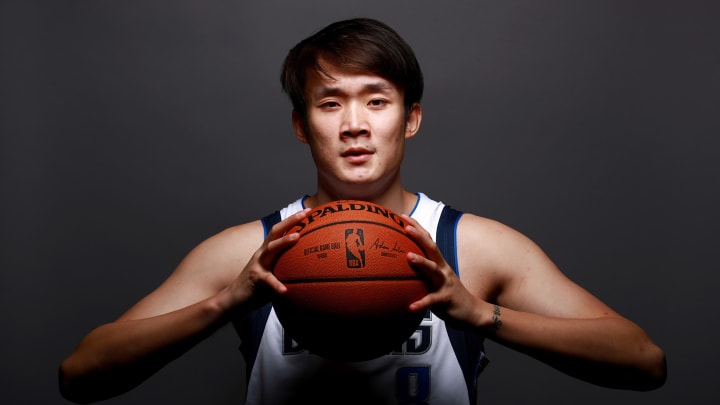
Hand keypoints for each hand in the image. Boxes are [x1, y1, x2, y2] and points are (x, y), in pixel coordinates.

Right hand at [221, 208, 310, 313]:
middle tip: (305, 214)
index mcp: (267, 250)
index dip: (293, 219)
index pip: (280, 230)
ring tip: (297, 237)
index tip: (308, 211)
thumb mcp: (272, 270)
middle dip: (290, 221)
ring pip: (270, 249)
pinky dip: (276, 285)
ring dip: (283, 242)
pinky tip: (285, 290)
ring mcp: (258, 265)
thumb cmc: (257, 285)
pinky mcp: (255, 279)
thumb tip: (307, 263)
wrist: (234, 298)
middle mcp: (262, 253)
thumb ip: (284, 264)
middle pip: (276, 232)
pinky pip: (268, 281)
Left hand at [401, 214, 486, 330]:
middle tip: (406, 227)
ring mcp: (445, 284)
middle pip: (432, 249)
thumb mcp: (436, 279)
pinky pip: (432, 301)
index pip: (428, 241)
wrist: (473, 312)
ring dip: (421, 262)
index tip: (403, 217)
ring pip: (433, 270)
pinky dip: (422, 303)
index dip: (417, 228)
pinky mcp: (446, 299)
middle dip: (419, 236)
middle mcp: (443, 270)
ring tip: (408, 256)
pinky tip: (411, 306)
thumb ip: (424, 271)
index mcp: (439, 263)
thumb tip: (404, 263)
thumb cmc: (449, 295)